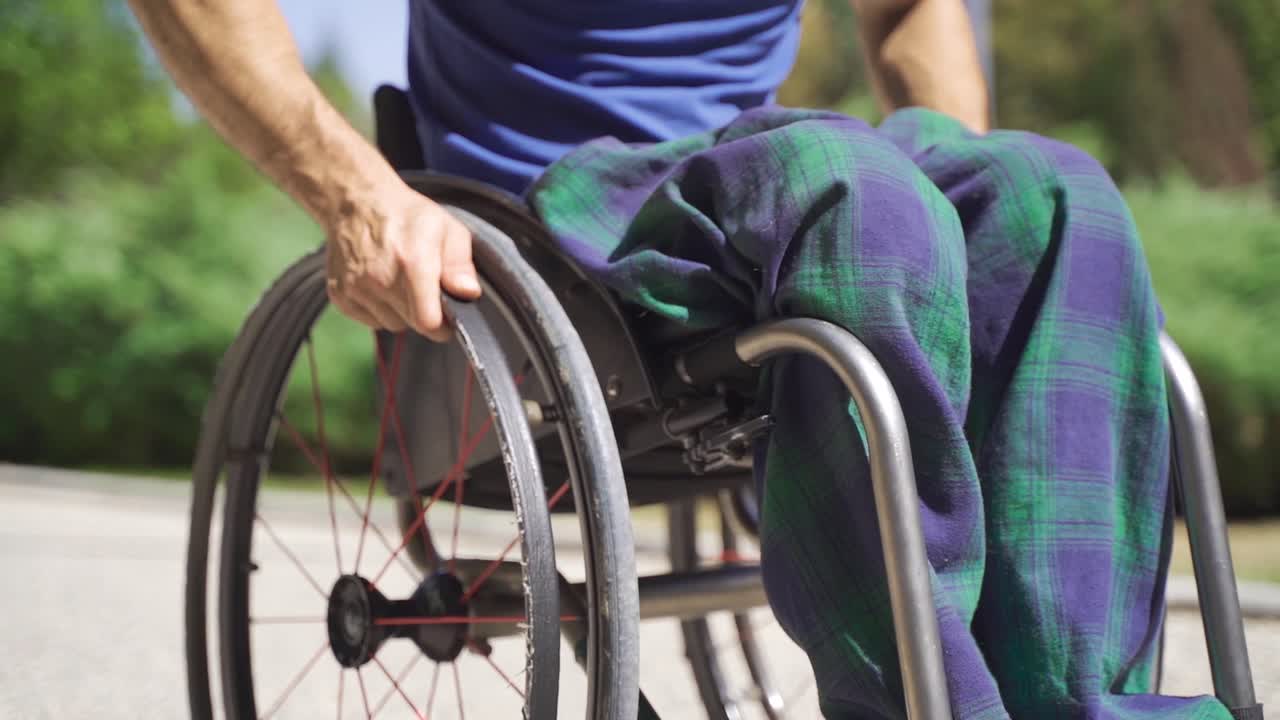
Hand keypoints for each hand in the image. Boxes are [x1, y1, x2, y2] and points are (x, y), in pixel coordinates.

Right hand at [324, 182, 480, 340]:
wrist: (357, 202)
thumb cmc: (407, 216)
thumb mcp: (447, 229)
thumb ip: (460, 264)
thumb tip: (468, 293)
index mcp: (412, 262)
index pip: (428, 321)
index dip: (443, 326)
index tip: (447, 318)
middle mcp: (380, 279)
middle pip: (412, 324)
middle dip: (423, 314)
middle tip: (424, 288)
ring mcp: (356, 288)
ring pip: (391, 324)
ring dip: (400, 312)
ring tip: (400, 283)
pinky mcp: (339, 295)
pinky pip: (369, 320)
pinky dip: (379, 310)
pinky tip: (381, 285)